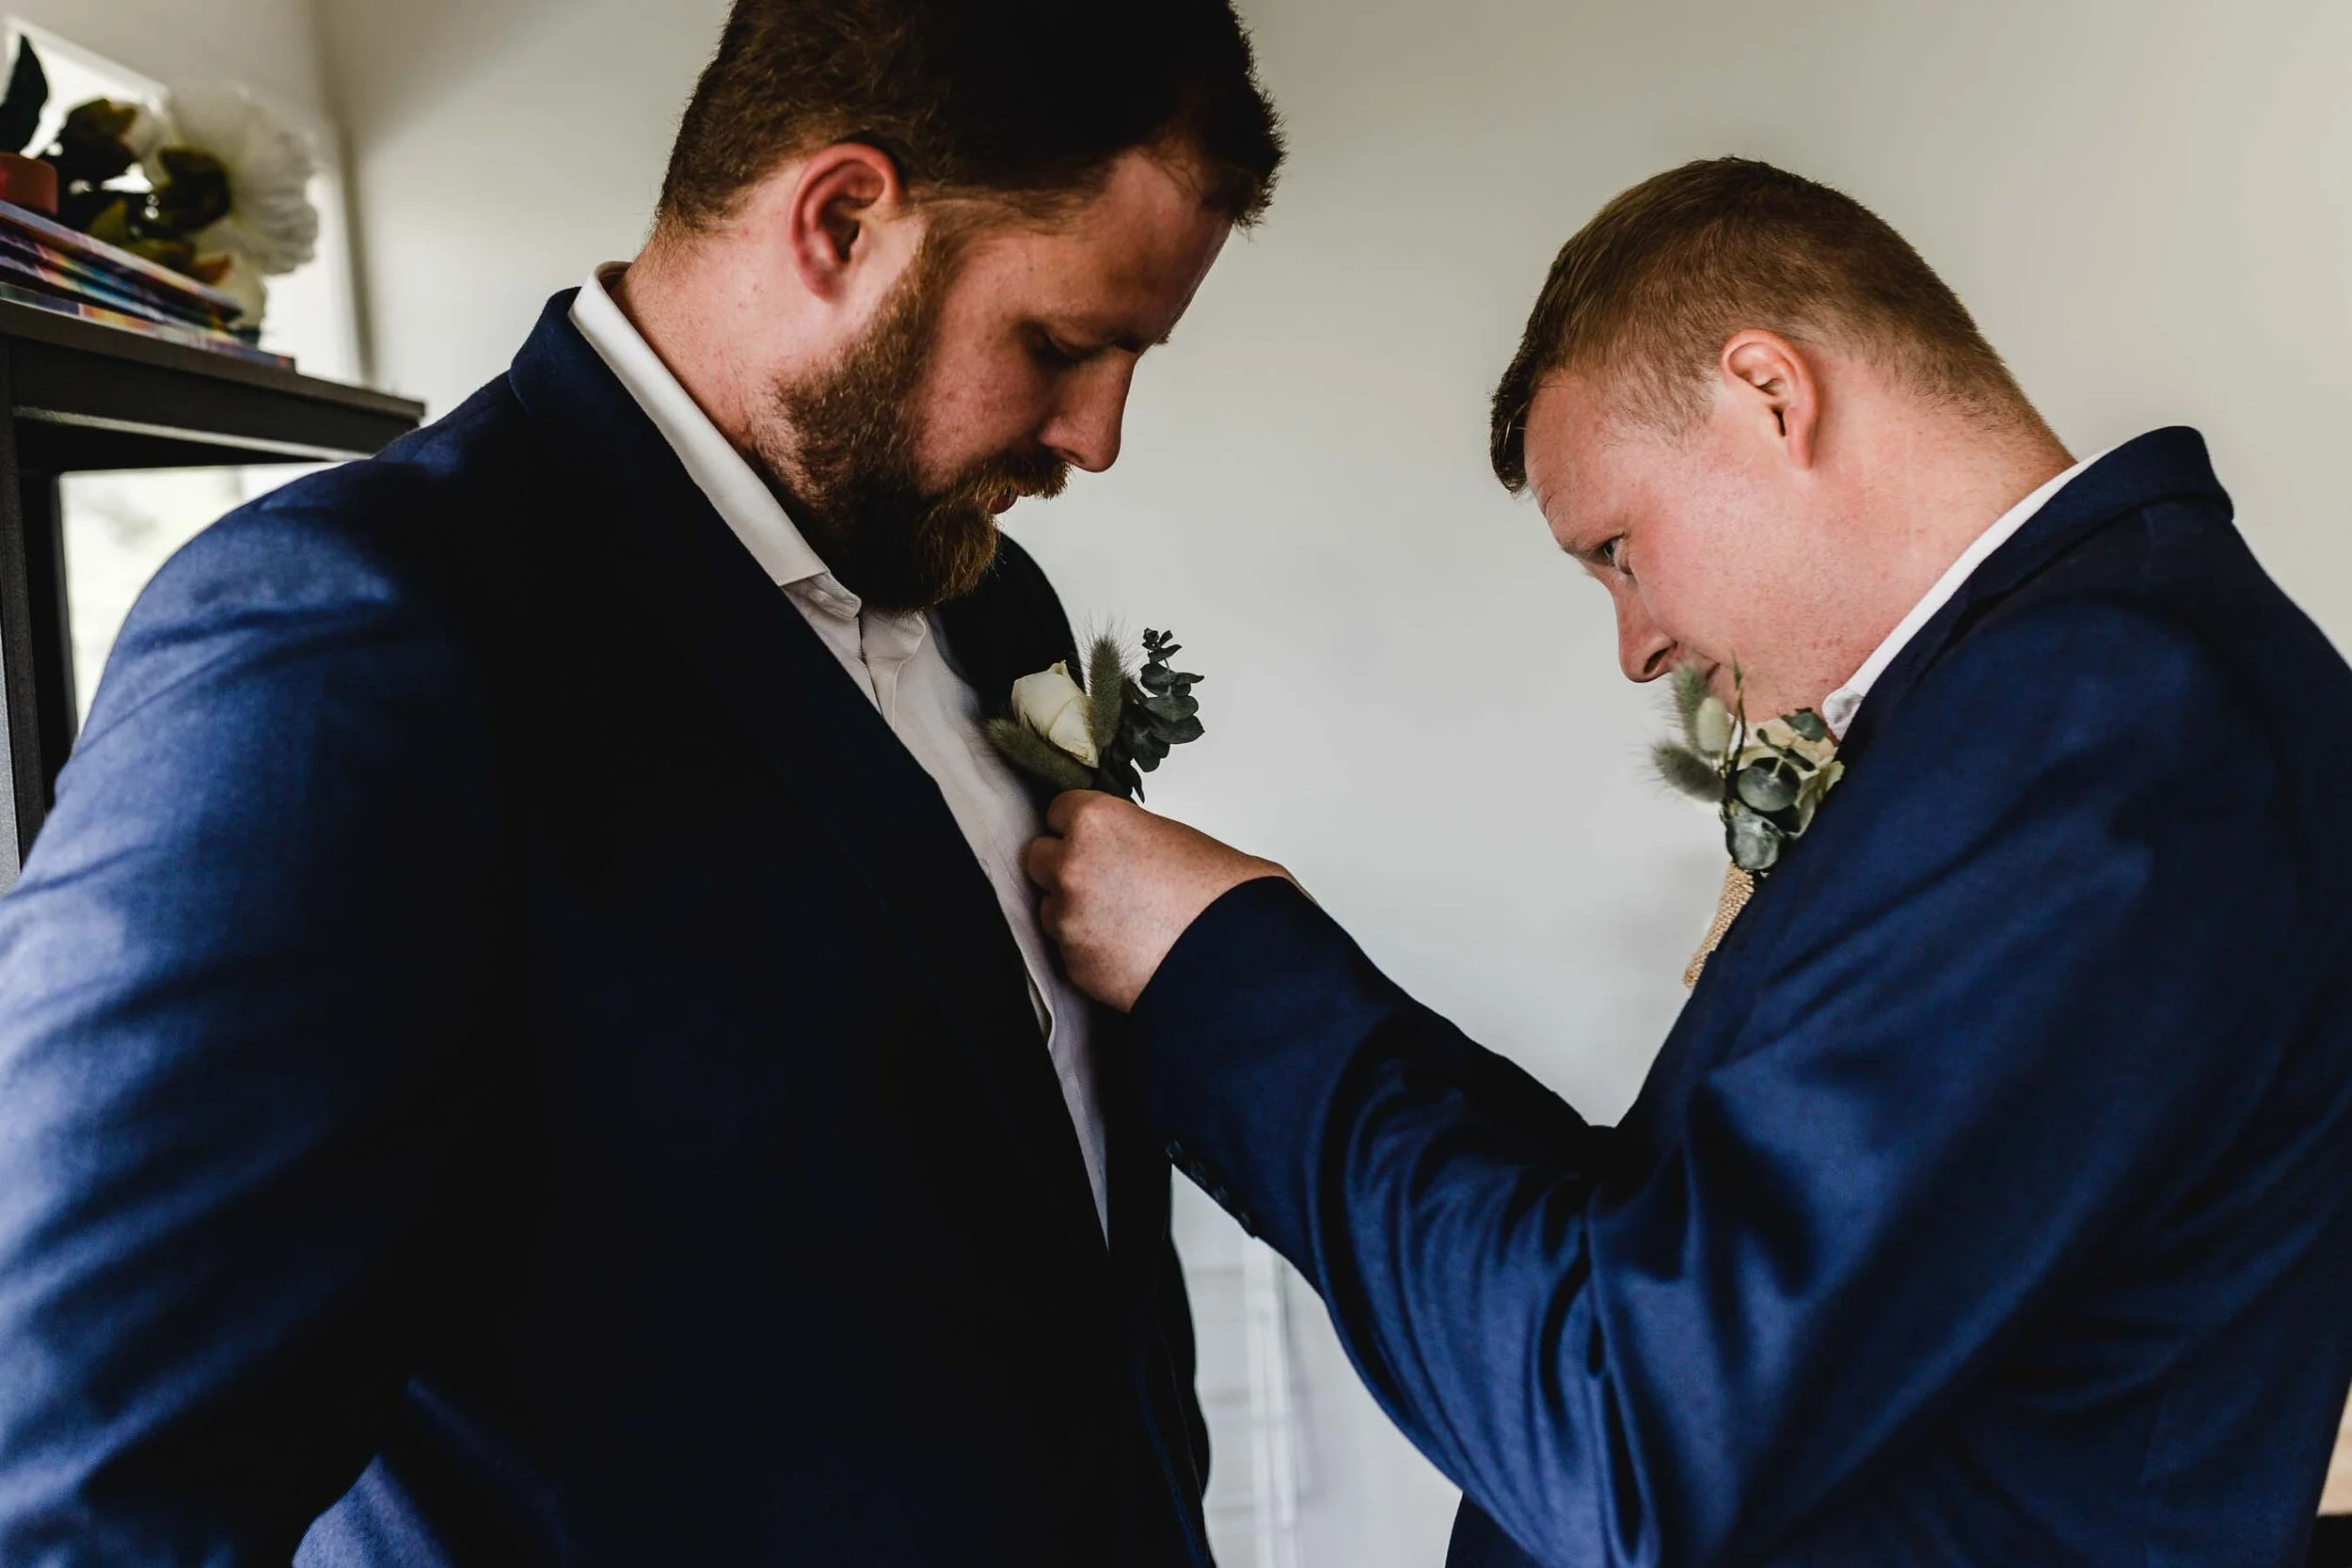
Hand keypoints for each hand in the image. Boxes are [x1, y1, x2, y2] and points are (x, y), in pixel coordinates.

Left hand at [1023, 792, 1290, 1011]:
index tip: (1093, 839)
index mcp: (1096, 822)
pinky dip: (1089, 950)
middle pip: (1037, 857)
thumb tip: (1115, 848)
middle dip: (1062, 867)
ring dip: (1074, 912)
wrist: (1238, 956)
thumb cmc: (1220, 893)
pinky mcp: (1074, 964)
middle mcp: (1071, 866)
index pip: (1056, 811)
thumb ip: (1126, 836)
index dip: (1078, 827)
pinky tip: (1127, 950)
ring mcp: (1068, 919)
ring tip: (1123, 922)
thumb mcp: (1172, 837)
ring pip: (1050, 908)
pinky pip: (1068, 950)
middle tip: (1102, 880)